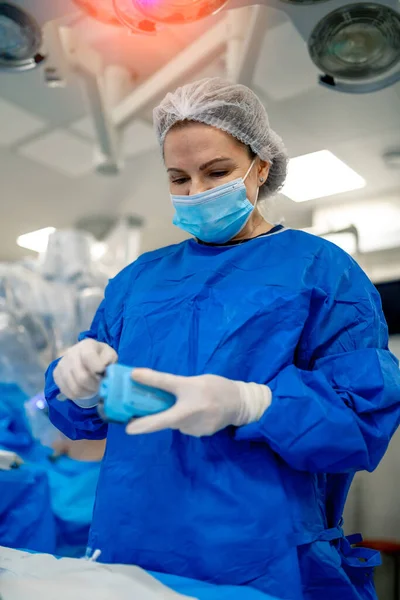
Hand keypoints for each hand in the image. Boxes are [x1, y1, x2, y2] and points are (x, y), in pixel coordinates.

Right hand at [54, 339, 116, 400]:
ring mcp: (62, 364)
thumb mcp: (110, 355)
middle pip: (82, 377)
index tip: (102, 374)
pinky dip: (78, 394)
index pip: (89, 357)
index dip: (97, 368)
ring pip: (74, 387)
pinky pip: (67, 391)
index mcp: (87, 345)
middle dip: (94, 385)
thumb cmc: (101, 357)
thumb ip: (109, 361)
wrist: (85, 357)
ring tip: (92, 389)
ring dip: (87, 392)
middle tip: (100, 386)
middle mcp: (71, 353)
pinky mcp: (56, 374)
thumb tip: (102, 371)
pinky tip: (84, 389)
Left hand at [126, 369, 271, 436]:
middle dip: (156, 414)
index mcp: (187, 408)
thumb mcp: (190, 380)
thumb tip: (136, 375)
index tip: (128, 429)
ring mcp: (196, 431)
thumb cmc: (215, 387)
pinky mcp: (202, 435)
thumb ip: (163, 381)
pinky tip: (195, 409)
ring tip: (186, 401)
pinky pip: (185, 426)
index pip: (160, 419)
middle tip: (146, 407)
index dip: (143, 425)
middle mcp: (190, 423)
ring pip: (175, 422)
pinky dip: (184, 417)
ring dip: (174, 414)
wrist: (241, 402)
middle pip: (166, 420)